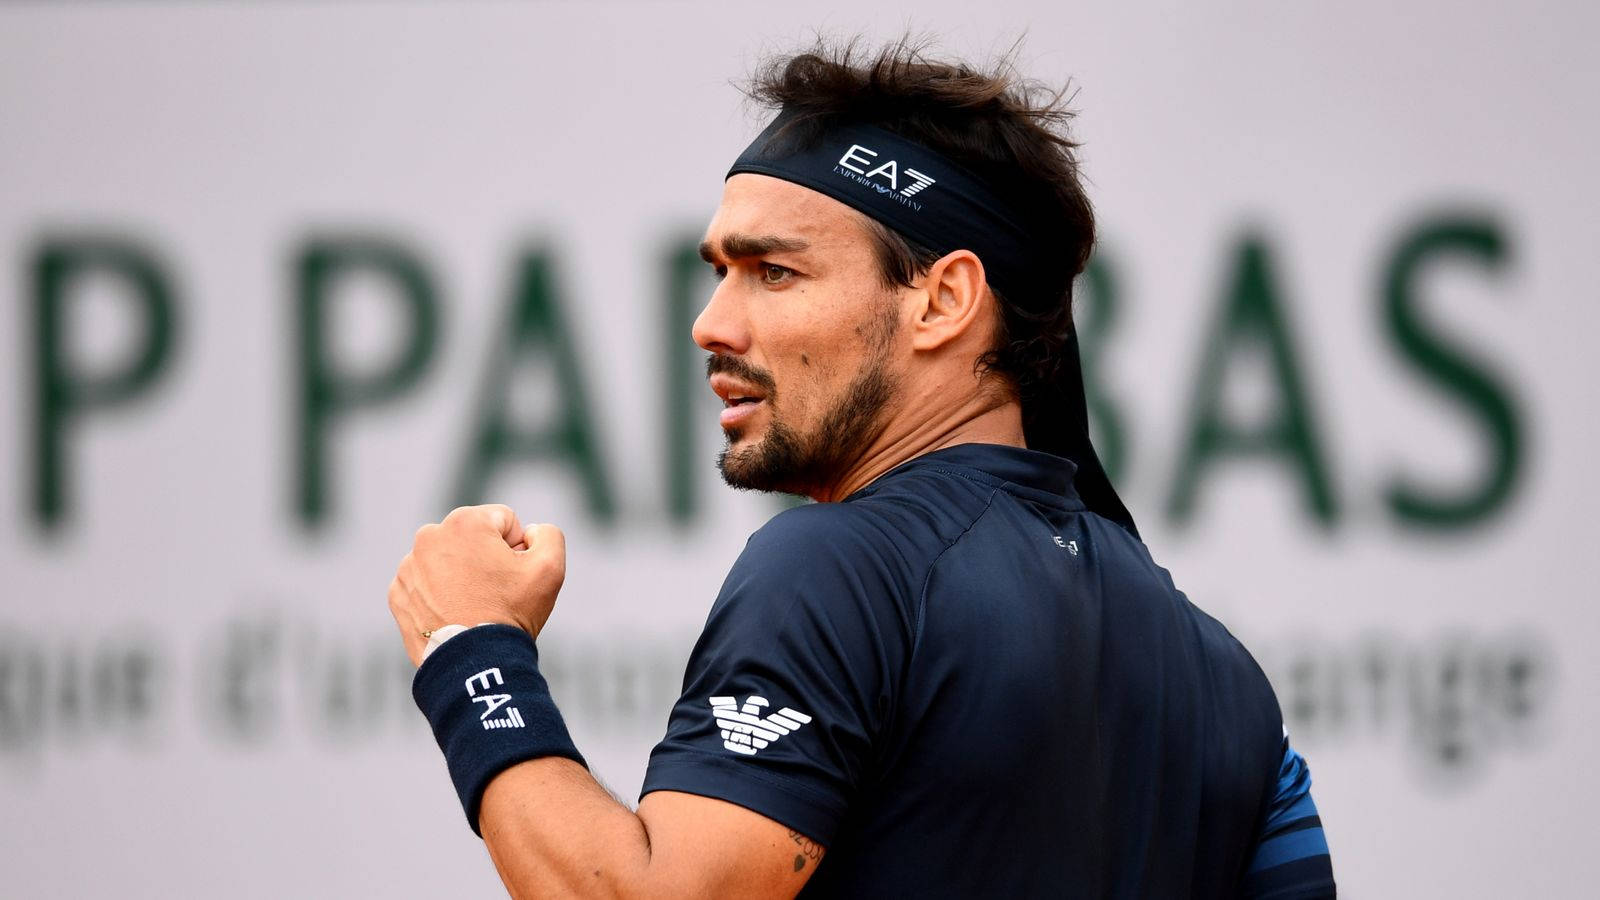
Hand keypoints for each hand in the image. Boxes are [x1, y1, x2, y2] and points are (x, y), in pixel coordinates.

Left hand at [386, 504, 566, 665]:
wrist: (474, 664)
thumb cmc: (511, 613)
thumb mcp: (550, 567)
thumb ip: (548, 534)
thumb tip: (529, 533)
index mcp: (464, 522)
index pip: (503, 521)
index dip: (516, 549)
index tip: (512, 577)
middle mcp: (429, 537)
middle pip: (472, 538)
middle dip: (485, 559)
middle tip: (494, 593)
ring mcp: (408, 567)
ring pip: (447, 560)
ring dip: (461, 576)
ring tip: (472, 606)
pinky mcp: (398, 593)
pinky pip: (425, 584)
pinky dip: (439, 596)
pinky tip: (453, 615)